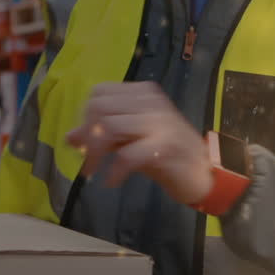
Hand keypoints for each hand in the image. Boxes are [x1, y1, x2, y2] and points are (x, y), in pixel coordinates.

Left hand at [66, 82, 212, 204]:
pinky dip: (114, 171)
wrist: (204, 172)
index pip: (100, 93)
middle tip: (87, 159)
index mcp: (144, 93)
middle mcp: (151, 101)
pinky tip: (112, 182)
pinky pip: (126, 155)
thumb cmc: (166, 154)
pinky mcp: (165, 146)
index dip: (86, 117)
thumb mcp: (132, 139)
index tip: (84, 140)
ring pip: (109, 127)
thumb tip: (70, 137)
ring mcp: (160, 122)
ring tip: (93, 170)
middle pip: (100, 108)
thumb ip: (104, 133)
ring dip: (95, 154)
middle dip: (87, 135)